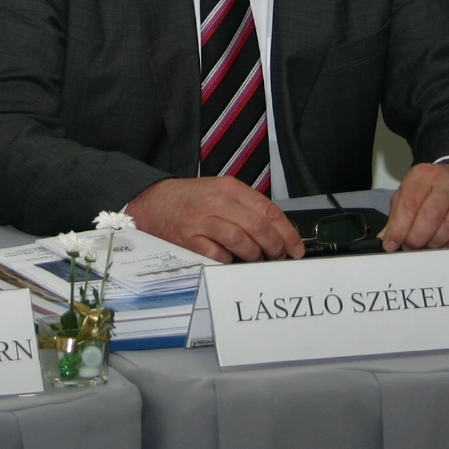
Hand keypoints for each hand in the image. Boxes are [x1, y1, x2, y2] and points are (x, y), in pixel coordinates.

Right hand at [126, 177, 303, 262]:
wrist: (152, 201)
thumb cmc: (190, 199)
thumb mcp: (219, 192)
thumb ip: (246, 207)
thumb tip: (277, 231)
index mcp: (229, 188)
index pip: (267, 210)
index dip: (286, 231)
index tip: (295, 246)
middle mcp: (217, 202)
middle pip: (257, 226)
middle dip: (275, 246)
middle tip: (279, 256)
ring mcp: (202, 221)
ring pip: (241, 240)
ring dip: (254, 255)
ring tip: (256, 258)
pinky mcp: (189, 239)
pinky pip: (218, 255)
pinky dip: (229, 261)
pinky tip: (231, 260)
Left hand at [382, 163, 448, 250]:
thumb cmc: (432, 188)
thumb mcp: (410, 191)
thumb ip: (398, 214)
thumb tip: (387, 238)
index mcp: (424, 175)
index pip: (409, 203)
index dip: (399, 228)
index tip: (391, 245)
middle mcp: (448, 183)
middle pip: (431, 215)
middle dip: (416, 238)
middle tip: (410, 248)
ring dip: (435, 243)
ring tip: (427, 247)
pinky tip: (446, 246)